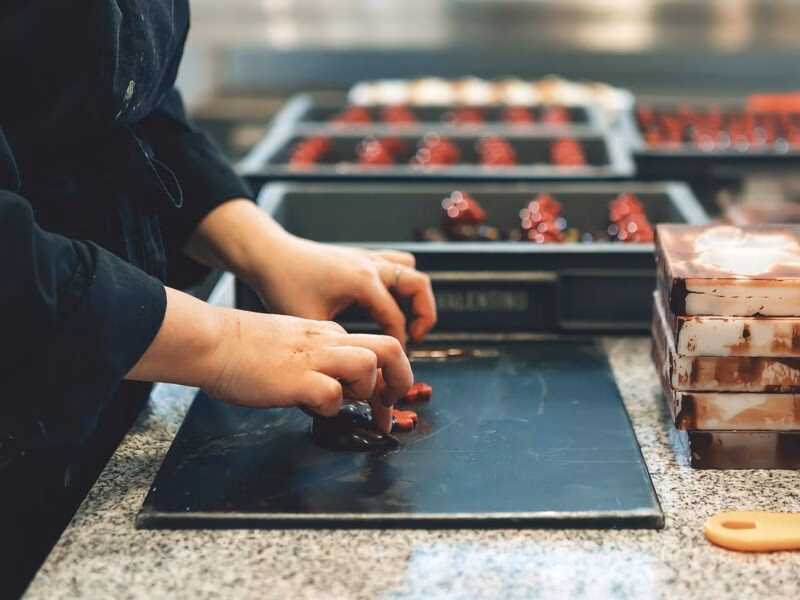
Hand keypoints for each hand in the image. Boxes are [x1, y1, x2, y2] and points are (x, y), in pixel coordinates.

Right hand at [127, 289, 411, 431]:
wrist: (212, 342)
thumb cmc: (244, 347)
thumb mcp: (294, 344)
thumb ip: (320, 358)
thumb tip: (339, 387)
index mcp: (328, 333)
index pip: (376, 349)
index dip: (388, 378)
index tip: (385, 402)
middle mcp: (328, 341)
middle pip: (389, 348)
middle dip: (401, 380)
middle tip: (390, 405)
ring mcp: (314, 358)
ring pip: (369, 365)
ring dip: (364, 390)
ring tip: (341, 400)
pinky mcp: (297, 378)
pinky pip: (332, 395)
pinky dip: (328, 407)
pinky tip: (310, 406)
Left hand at [252, 236, 435, 347]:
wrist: (269, 255)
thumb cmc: (284, 285)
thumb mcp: (309, 321)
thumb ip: (336, 346)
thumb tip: (350, 373)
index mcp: (362, 282)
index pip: (396, 319)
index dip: (397, 346)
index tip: (389, 363)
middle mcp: (370, 265)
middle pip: (418, 286)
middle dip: (424, 315)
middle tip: (414, 339)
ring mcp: (367, 257)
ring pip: (410, 269)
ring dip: (415, 295)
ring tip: (407, 319)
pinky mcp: (359, 255)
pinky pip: (394, 262)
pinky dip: (400, 280)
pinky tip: (387, 299)